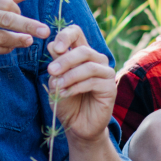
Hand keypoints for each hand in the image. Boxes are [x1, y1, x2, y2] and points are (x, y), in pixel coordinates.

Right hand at [0, 0, 49, 72]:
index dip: (18, 12)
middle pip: (5, 19)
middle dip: (28, 26)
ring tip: (28, 41)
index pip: (7, 3)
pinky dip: (6, 50)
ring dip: (18, 41)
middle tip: (45, 32)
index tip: (19, 16)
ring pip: (1, 37)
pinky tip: (9, 48)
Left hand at [47, 24, 115, 142]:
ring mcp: (106, 74)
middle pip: (84, 50)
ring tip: (57, 86)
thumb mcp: (56, 82)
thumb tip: (52, 45)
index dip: (66, 35)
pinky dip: (76, 87)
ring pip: (89, 66)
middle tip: (50, 70)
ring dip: (70, 75)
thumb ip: (56, 66)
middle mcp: (96, 61)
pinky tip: (66, 93)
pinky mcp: (110, 88)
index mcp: (81, 55)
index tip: (54, 47)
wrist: (76, 126)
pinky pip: (93, 82)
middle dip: (65, 60)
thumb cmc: (66, 102)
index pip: (77, 34)